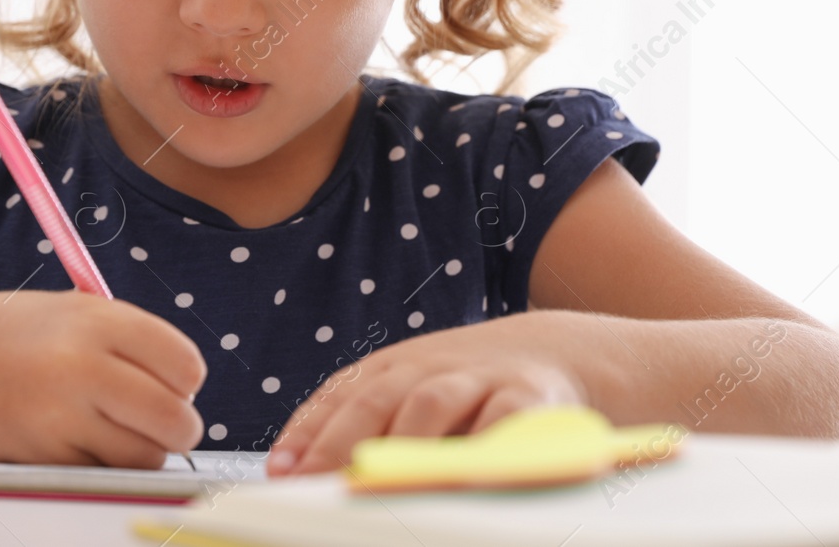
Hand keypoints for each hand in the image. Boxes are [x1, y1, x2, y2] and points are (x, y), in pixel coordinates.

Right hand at [0, 289, 207, 467]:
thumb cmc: (27, 335)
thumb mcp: (82, 314)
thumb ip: (137, 346)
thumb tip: (187, 397)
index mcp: (102, 320)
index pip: (185, 365)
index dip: (187, 383)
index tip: (174, 386)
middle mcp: (83, 364)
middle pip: (174, 419)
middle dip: (179, 430)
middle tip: (166, 426)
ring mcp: (60, 413)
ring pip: (143, 456)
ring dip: (144, 452)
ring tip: (119, 431)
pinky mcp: (41, 452)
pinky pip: (102, 472)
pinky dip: (102, 464)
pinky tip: (79, 439)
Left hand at [266, 314, 587, 475]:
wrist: (557, 354)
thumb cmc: (469, 391)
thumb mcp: (414, 394)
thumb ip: (363, 427)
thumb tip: (294, 472)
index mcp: (395, 366)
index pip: (341, 396)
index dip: (308, 432)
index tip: (281, 473)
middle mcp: (431, 367)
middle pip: (378, 399)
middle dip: (340, 443)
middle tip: (314, 484)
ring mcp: (480, 379)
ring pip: (431, 404)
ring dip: (400, 444)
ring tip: (374, 482)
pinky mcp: (529, 399)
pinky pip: (501, 423)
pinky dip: (479, 447)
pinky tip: (460, 477)